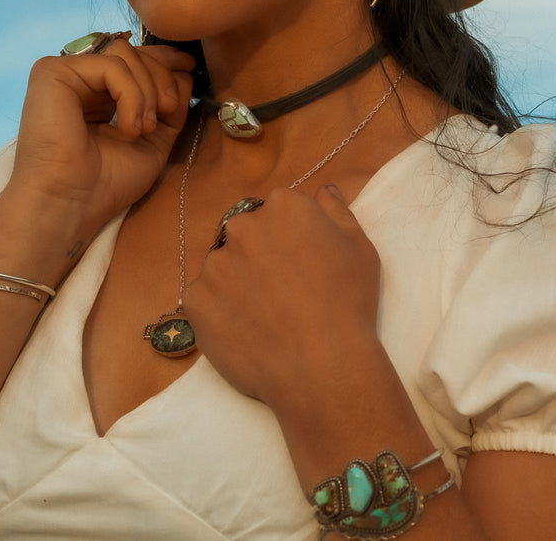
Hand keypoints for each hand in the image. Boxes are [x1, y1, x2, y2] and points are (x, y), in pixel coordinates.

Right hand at [1, 35, 194, 260]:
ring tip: (145, 128)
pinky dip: (131, 95)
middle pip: (132, 51)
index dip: (163, 58)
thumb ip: (170, 106)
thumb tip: (184, 72)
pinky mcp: (51, 73)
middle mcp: (78, 80)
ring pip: (123, 53)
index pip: (134, 59)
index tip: (188, 68)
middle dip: (162, 76)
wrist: (71, 204)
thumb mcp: (154, 139)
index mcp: (97, 94)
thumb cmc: (107, 182)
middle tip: (169, 111)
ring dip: (148, 89)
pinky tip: (129, 128)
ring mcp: (63, 74)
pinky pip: (111, 66)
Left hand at [183, 184, 383, 408]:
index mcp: (285, 207)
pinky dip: (220, 311)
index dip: (292, 238)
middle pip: (247, 233)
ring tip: (265, 316)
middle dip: (260, 254)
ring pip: (224, 266)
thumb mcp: (361, 248)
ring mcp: (215, 263)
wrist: (322, 364)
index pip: (280, 210)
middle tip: (283, 290)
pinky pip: (205, 299)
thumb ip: (338, 212)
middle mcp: (243, 226)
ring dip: (238, 282)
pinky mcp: (195, 299)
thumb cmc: (349, 303)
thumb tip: (323, 191)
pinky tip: (246, 330)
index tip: (303, 264)